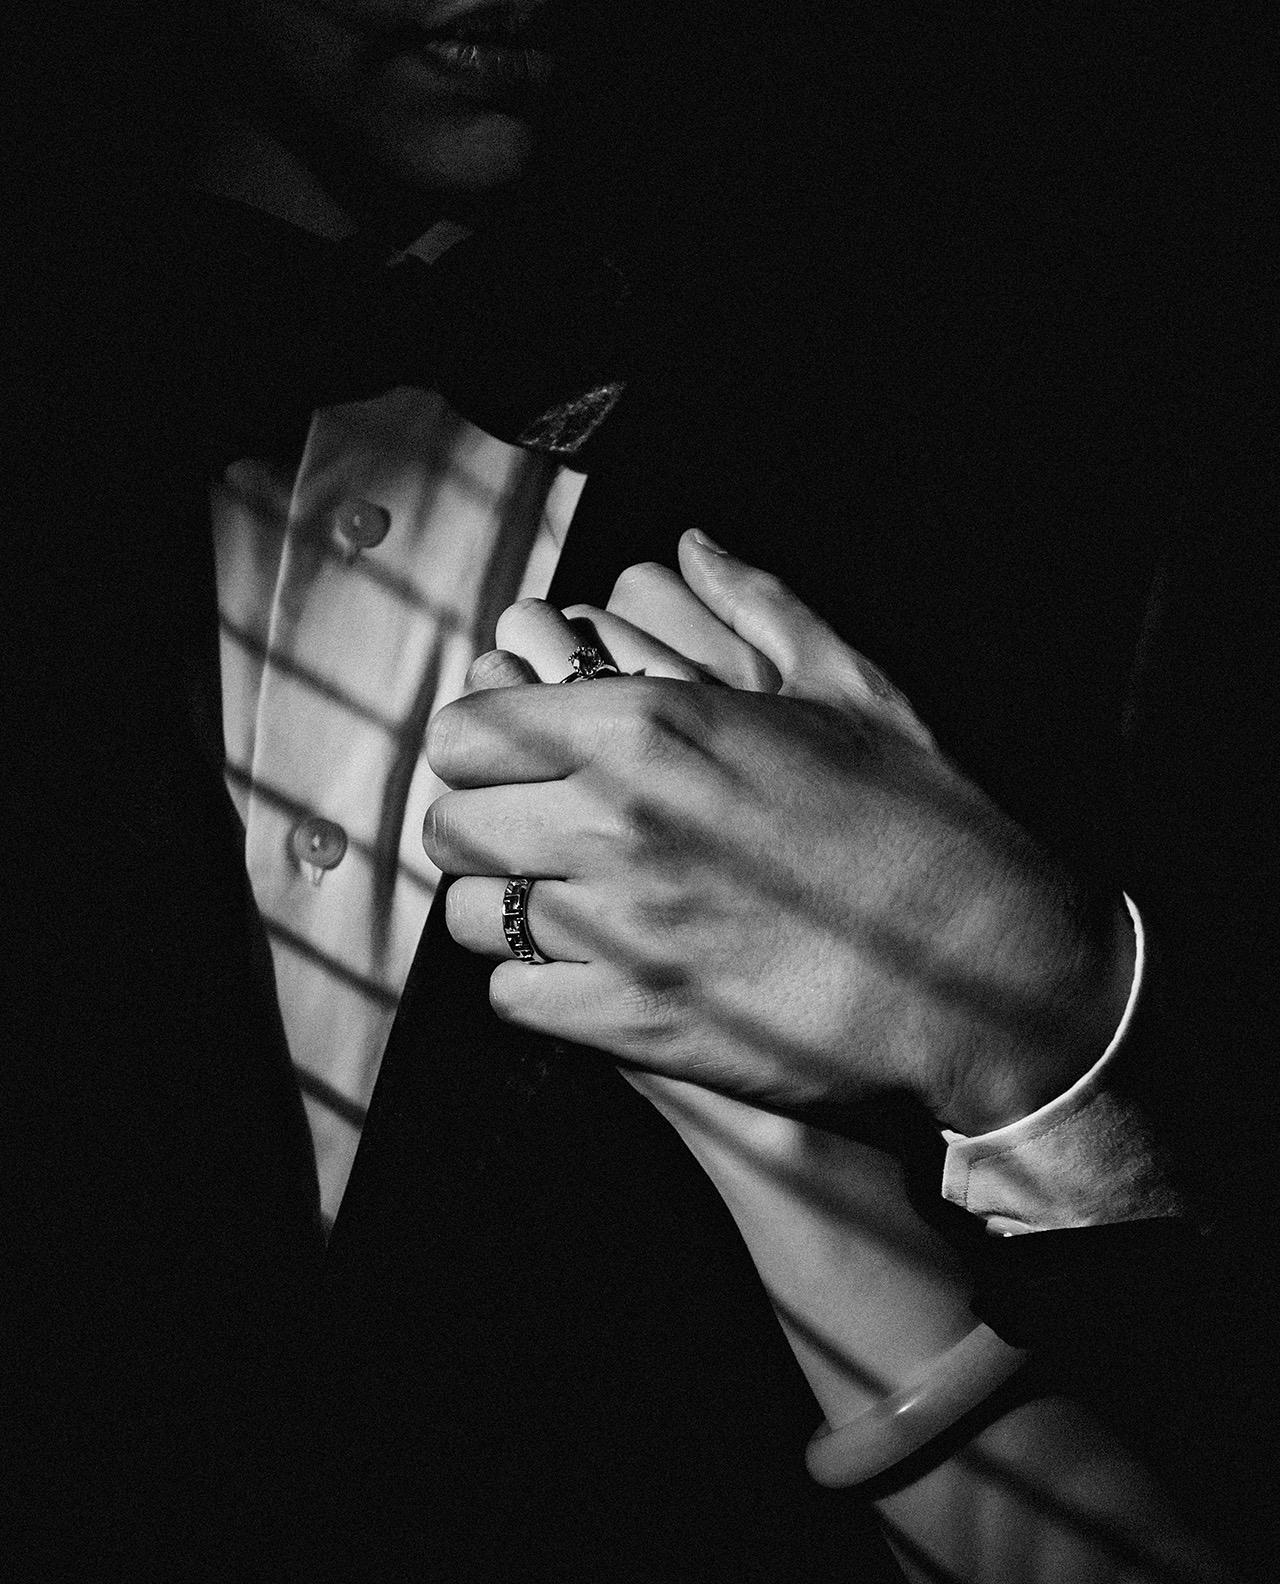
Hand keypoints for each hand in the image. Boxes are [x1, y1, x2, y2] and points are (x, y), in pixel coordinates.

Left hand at [425, 532, 1132, 1131]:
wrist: (987, 965)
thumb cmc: (923, 822)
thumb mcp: (850, 688)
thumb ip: (754, 604)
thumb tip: (694, 547)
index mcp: (651, 726)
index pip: (469, 732)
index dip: (474, 750)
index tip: (503, 765)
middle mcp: (616, 821)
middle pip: (453, 825)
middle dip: (480, 829)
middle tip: (525, 839)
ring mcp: (619, 926)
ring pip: (469, 917)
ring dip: (498, 909)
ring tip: (549, 905)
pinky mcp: (635, 1018)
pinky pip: (514, 999)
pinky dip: (532, 985)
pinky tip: (579, 970)